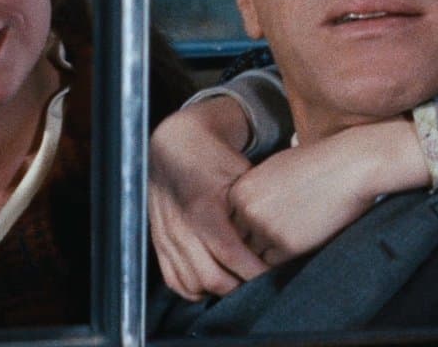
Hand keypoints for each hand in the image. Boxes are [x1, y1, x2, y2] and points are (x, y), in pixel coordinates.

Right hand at [149, 97, 268, 299]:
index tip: (271, 275)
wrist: (175, 146)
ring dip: (218, 291)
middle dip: (239, 286)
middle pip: (212, 277)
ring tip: (238, 282)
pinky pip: (174, 280)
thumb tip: (279, 237)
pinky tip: (212, 283)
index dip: (252, 271)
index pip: (230, 253)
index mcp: (203, 207)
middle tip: (258, 283)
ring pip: (193, 284)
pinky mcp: (158, 243)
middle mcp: (180, 226)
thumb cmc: (215, 158)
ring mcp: (166, 237)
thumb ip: (255, 205)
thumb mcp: (241, 173)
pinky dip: (194, 289)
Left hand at [228, 117, 428, 264]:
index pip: (230, 223)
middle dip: (252, 243)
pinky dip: (283, 260)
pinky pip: (274, 264)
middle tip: (272, 240)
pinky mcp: (287, 245)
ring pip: (254, 256)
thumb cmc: (315, 164)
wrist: (349, 166)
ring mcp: (264, 229)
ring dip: (267, 254)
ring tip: (287, 242)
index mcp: (239, 190)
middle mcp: (246, 210)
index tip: (262, 227)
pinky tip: (299, 245)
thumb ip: (252, 193)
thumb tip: (241, 218)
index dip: (245, 228)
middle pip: (238, 241)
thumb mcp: (272, 170)